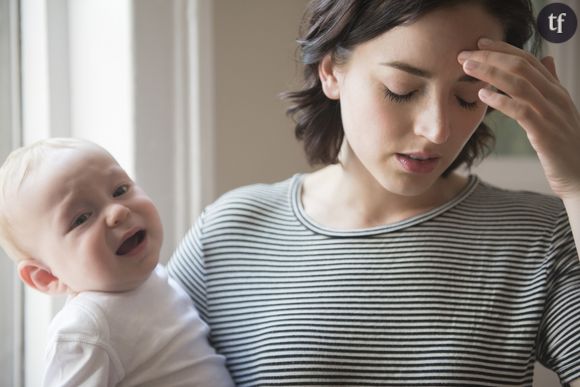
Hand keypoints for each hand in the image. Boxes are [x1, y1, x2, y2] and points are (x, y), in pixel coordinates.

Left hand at [458, 38, 579, 199]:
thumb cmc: (564, 143)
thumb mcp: (558, 109)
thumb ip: (550, 84)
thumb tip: (546, 59)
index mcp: (555, 90)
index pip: (528, 60)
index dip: (503, 49)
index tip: (479, 43)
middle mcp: (554, 97)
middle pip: (521, 67)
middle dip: (490, 58)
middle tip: (464, 55)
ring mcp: (551, 113)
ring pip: (519, 84)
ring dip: (490, 73)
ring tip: (468, 68)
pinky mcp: (544, 132)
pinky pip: (521, 110)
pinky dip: (500, 100)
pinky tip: (482, 95)